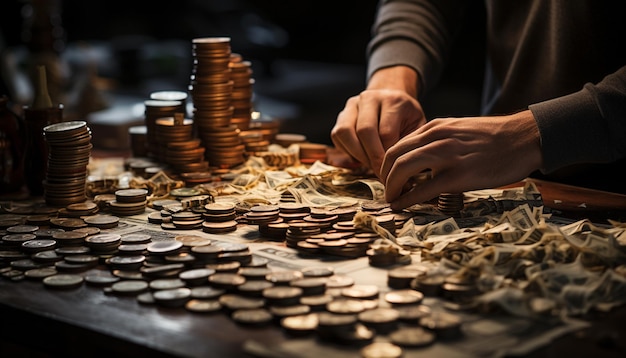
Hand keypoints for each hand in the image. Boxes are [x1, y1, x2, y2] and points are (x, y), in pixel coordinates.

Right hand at [330, 66, 424, 176]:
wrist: (393, 102)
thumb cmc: (407, 120)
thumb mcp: (417, 129)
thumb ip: (409, 146)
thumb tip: (402, 173)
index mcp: (393, 100)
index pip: (386, 133)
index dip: (387, 157)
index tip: (393, 174)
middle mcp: (370, 97)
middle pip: (364, 131)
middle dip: (371, 158)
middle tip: (380, 175)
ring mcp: (353, 104)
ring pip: (345, 132)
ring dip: (356, 154)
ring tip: (370, 166)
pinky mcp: (342, 114)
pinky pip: (337, 135)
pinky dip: (347, 150)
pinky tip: (361, 156)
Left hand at [380, 110, 542, 209]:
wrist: (524, 138)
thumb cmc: (495, 138)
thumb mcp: (459, 130)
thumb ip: (437, 141)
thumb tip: (420, 160)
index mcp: (435, 127)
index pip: (398, 144)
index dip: (386, 163)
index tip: (387, 177)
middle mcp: (435, 138)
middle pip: (393, 156)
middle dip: (384, 176)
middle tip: (386, 190)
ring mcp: (446, 156)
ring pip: (402, 170)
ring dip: (391, 187)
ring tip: (391, 199)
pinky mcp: (457, 176)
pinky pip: (422, 190)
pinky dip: (406, 199)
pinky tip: (400, 206)